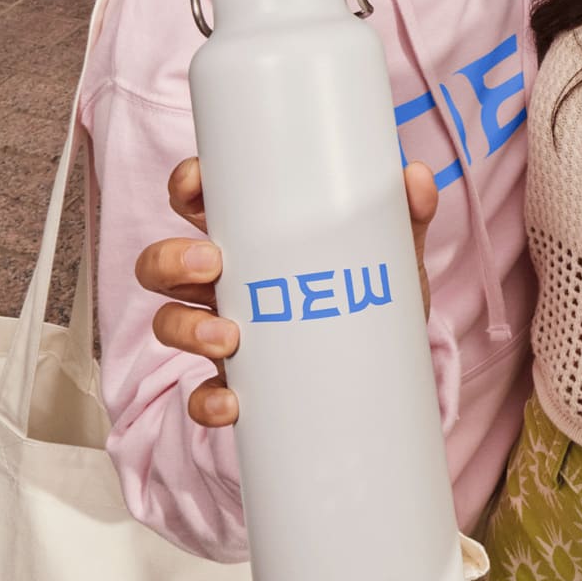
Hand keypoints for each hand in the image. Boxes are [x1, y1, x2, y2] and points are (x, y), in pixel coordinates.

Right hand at [135, 157, 437, 428]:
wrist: (387, 374)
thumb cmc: (368, 297)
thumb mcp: (388, 257)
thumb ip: (404, 217)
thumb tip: (417, 177)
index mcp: (249, 242)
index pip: (197, 204)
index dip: (184, 188)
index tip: (196, 186)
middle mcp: (223, 286)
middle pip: (164, 264)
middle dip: (172, 260)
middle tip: (212, 265)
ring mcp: (223, 335)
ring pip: (170, 323)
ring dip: (184, 327)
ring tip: (227, 337)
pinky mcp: (236, 385)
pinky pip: (202, 394)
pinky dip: (207, 401)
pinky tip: (230, 403)